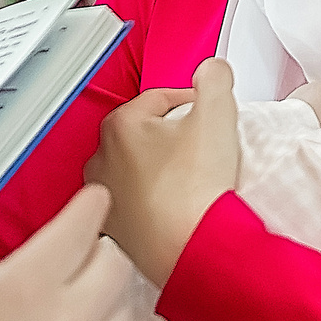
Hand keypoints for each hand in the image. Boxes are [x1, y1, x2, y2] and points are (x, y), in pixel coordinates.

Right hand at [0, 185, 136, 320]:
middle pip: (115, 262)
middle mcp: (69, 319)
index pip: (80, 226)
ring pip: (123, 309)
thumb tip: (28, 269)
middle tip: (80, 261)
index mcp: (25, 286)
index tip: (93, 202)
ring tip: (74, 315)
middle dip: (99, 255)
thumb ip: (2, 279)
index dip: (89, 208)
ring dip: (103, 302)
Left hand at [84, 57, 239, 285]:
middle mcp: (102, 160)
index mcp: (120, 126)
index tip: (210, 114)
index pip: (161, 98)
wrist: (193, 250)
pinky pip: (135, 202)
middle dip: (173, 134)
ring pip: (137, 168)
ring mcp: (105, 197)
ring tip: (191, 178)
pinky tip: (177, 205)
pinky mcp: (114, 229)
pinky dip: (153, 200)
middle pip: (145, 132)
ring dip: (161, 167)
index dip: (192, 101)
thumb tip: (211, 70)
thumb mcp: (218, 115)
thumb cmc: (198, 189)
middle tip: (202, 146)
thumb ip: (215, 77)